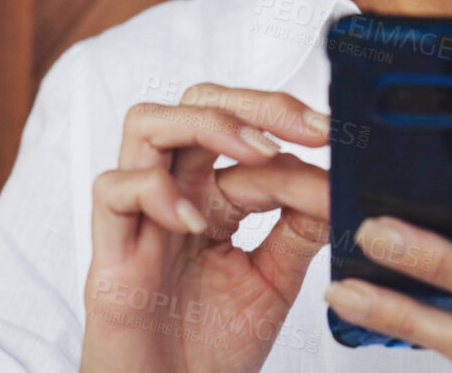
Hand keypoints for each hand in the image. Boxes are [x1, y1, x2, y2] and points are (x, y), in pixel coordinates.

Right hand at [82, 84, 330, 372]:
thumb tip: (338, 178)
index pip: (250, 137)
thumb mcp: (274, 280)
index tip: (341, 150)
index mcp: (213, 196)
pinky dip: (154, 190)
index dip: (296, 138)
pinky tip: (194, 220)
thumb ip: (299, 227)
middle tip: (309, 127)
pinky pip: (112, 191)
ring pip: (146, 124)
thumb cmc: (212, 349)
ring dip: (207, 124)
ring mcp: (139, 219)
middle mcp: (174, 195)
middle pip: (196, 104)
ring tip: (258, 152)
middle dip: (255, 102)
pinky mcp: (110, 254)